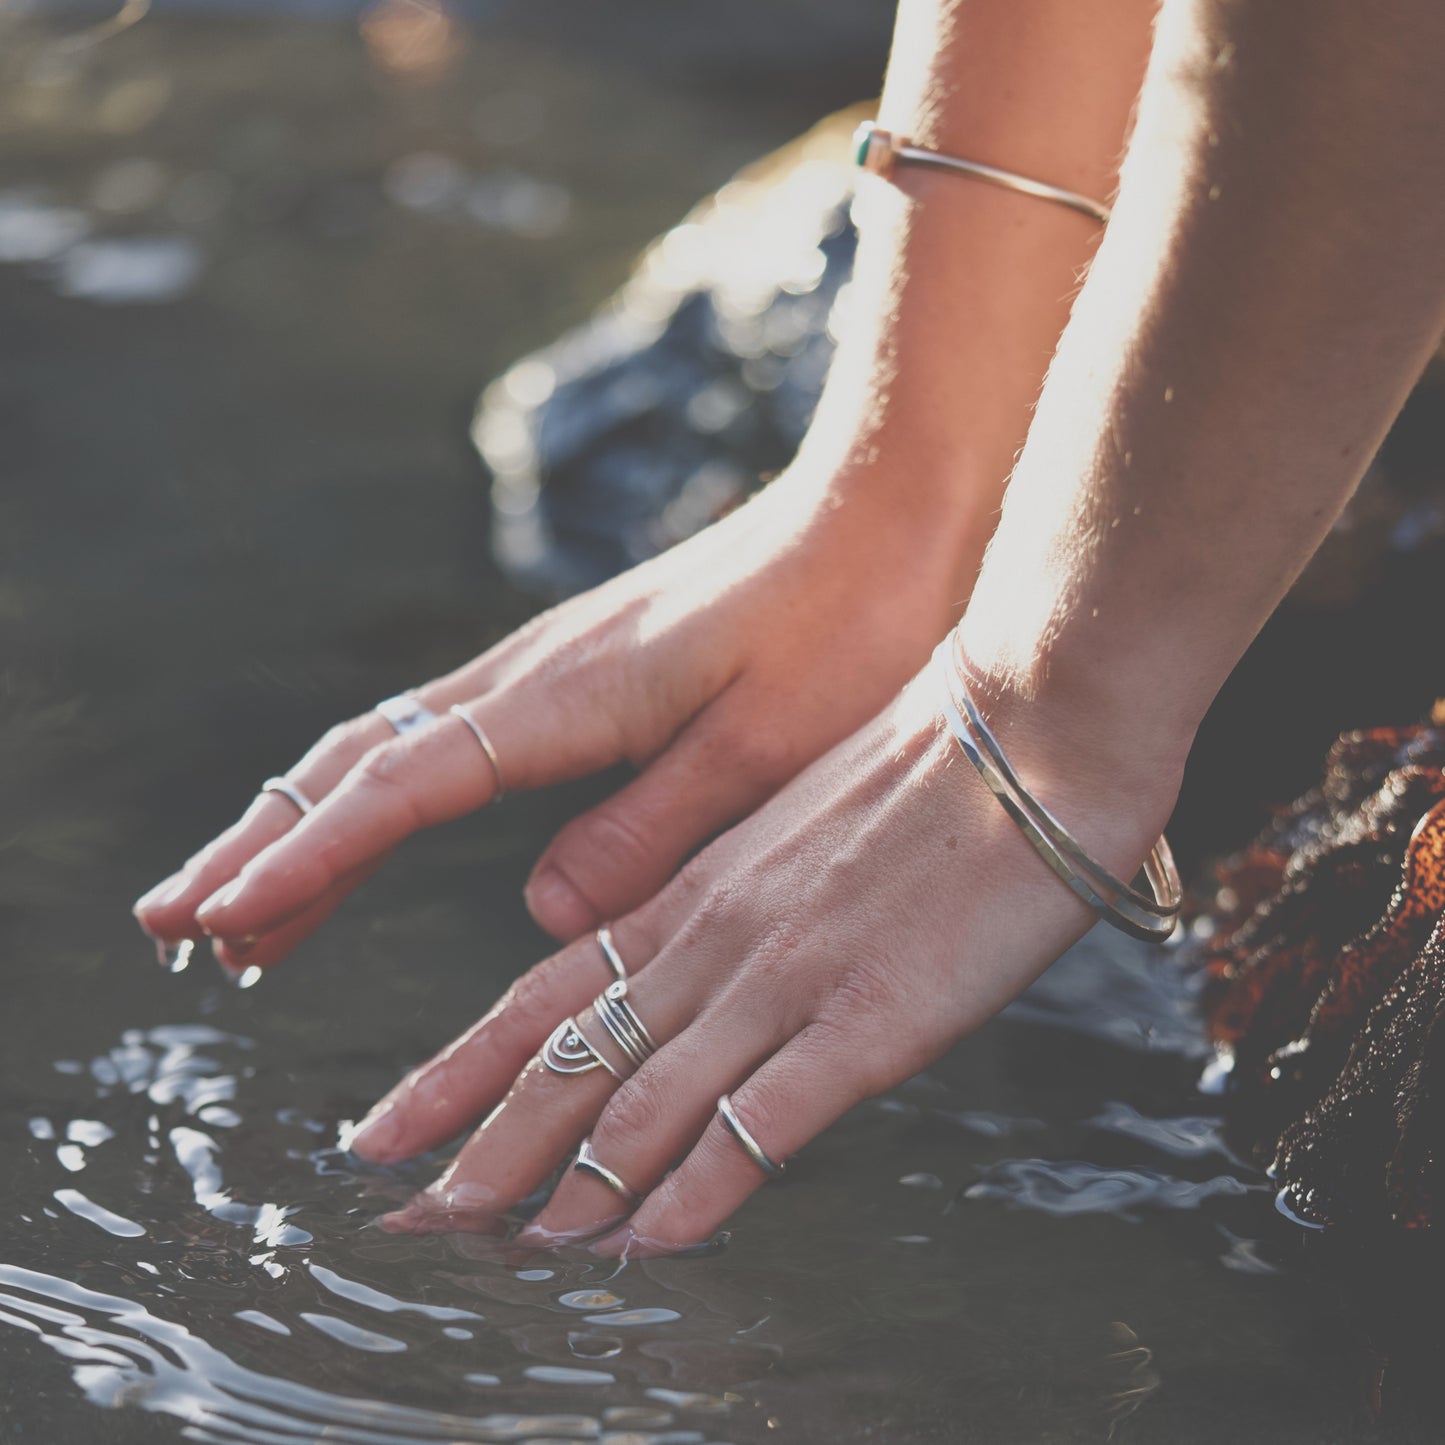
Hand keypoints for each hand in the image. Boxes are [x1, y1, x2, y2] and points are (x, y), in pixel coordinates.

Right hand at [133, 457, 979, 969]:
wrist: (890, 507)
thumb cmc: (851, 623)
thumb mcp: (767, 747)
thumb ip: (651, 830)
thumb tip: (540, 914)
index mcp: (570, 697)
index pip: (401, 787)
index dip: (305, 860)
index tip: (219, 922)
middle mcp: (537, 673)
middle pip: (363, 760)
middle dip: (269, 844)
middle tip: (180, 924)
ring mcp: (553, 664)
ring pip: (394, 745)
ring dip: (310, 823)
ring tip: (245, 903)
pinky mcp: (583, 666)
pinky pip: (450, 735)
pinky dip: (384, 791)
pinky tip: (375, 821)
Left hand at [349, 661, 1184, 1252]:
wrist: (1027, 729)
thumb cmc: (920, 773)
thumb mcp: (791, 826)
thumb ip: (722, 901)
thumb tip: (669, 971)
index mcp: (692, 893)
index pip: (542, 998)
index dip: (458, 1073)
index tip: (390, 1130)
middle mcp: (713, 941)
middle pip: (566, 1059)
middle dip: (480, 1149)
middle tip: (414, 1220)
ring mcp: (785, 981)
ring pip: (641, 1100)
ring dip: (570, 1188)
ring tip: (513, 1251)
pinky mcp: (867, 1019)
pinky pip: (760, 1122)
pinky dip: (695, 1190)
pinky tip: (651, 1243)